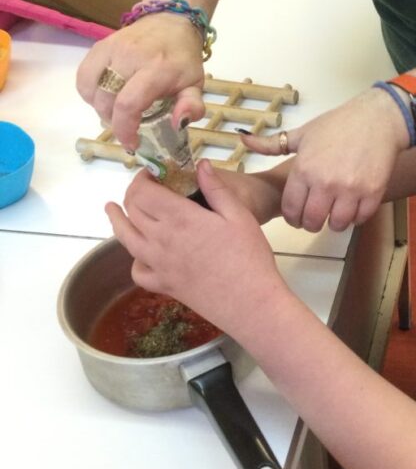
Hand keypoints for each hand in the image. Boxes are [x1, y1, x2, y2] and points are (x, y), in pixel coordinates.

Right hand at [77, 14, 206, 148]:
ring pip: (90, 89)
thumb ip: (192, 106)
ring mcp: (111, 49)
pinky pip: (83, 76)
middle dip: (113, 122)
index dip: (124, 129)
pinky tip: (105, 96)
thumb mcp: (196, 84)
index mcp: (157, 69)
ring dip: (99, 108)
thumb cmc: (183, 59)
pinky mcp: (99, 46)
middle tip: (126, 126)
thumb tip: (179, 123)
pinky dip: (89, 92)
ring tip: (116, 112)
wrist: (171, 22)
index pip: (128, 103)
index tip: (131, 143)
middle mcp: (130, 57)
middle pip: (106, 100)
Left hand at [106, 161, 284, 336]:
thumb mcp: (239, 215)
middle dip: (132, 193)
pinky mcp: (162, 285)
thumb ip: (216, 188)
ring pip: (125, 238)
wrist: (250, 303)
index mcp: (180, 218)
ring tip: (112, 209)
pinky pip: (137, 270)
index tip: (151, 171)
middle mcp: (161, 239)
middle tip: (144, 187)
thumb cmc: (249, 257)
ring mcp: (158, 264)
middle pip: (132, 210)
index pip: (144, 191)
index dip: (142, 178)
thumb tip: (200, 164)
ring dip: (117, 220)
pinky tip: (141, 252)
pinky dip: (134, 258)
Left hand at [243, 89, 410, 231]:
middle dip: (312, 223)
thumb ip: (271, 143)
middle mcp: (325, 182)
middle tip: (316, 217)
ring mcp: (350, 189)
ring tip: (336, 211)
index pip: (291, 210)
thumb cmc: (337, 124)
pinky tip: (353, 206)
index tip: (298, 216)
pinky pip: (360, 219)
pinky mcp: (372, 193)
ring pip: (337, 225)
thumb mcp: (301, 133)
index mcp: (303, 169)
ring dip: (335, 222)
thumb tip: (242, 139)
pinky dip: (356, 217)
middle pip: (312, 222)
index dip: (293, 218)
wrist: (377, 119)